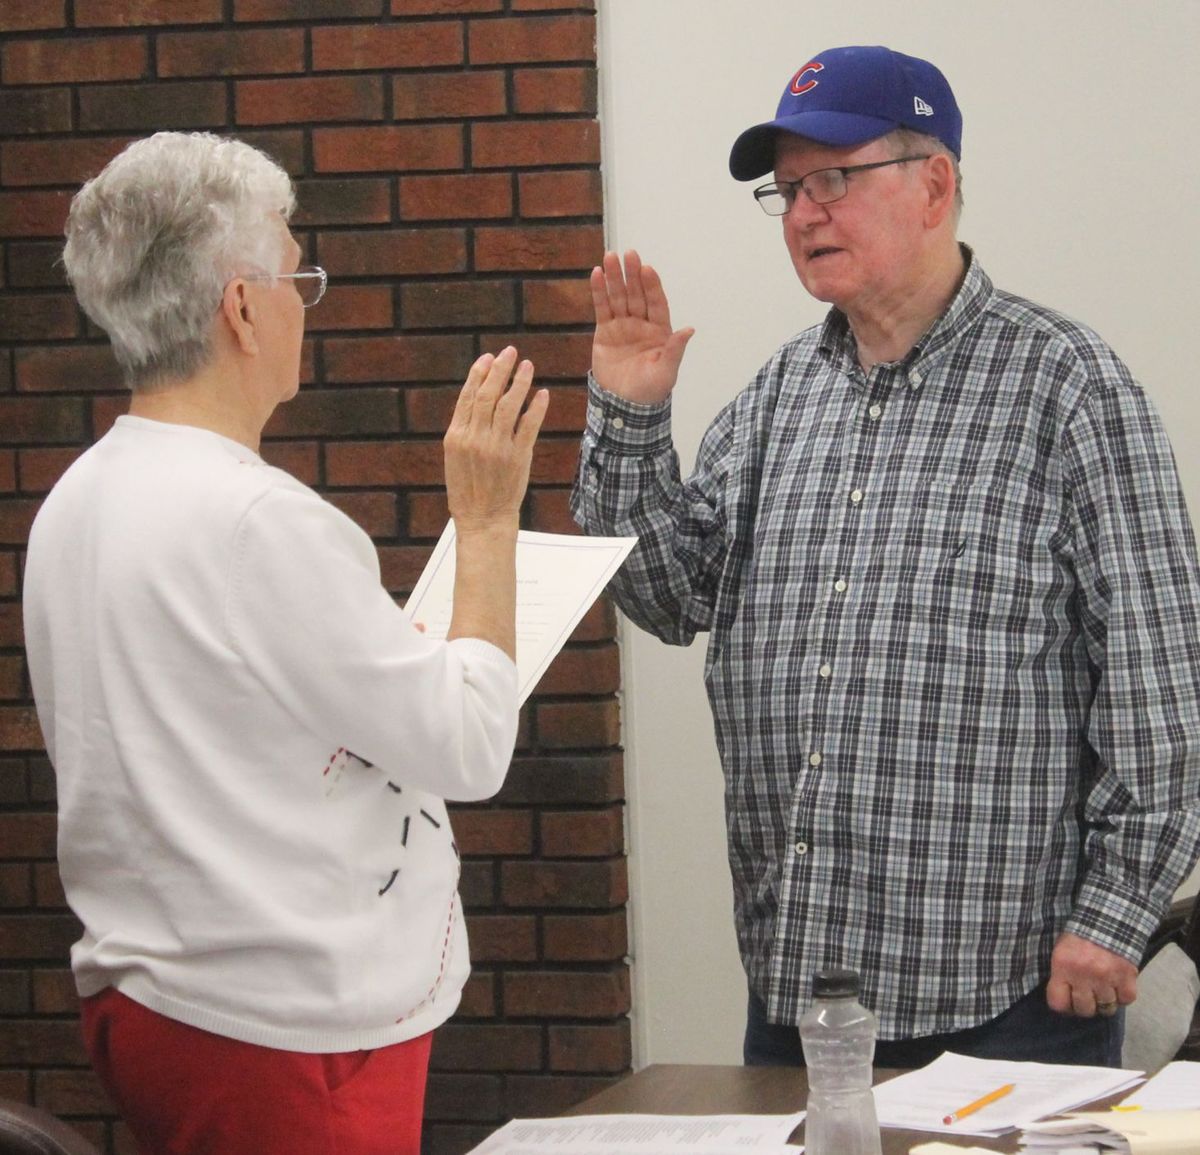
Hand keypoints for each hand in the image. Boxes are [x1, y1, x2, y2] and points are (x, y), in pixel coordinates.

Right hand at [443, 347, 547, 532]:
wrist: (482, 518)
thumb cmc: (467, 488)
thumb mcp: (454, 456)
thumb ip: (464, 428)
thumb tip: (476, 398)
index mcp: (456, 436)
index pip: (468, 396)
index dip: (479, 374)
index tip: (488, 357)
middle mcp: (476, 438)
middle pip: (488, 395)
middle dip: (500, 369)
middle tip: (509, 351)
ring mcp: (498, 447)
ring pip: (510, 405)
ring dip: (519, 382)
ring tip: (527, 365)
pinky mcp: (518, 457)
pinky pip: (529, 426)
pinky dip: (536, 408)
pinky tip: (542, 393)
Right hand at [591, 249, 693, 403]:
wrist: (624, 405)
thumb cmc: (650, 391)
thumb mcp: (666, 372)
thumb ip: (675, 349)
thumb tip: (690, 330)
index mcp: (660, 331)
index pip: (656, 303)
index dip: (652, 286)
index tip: (647, 268)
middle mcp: (642, 324)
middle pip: (636, 294)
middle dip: (632, 274)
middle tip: (628, 254)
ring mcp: (623, 325)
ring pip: (618, 297)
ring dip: (614, 277)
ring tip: (609, 257)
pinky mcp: (605, 331)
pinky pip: (602, 308)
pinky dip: (599, 292)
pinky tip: (596, 274)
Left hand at [1046, 932, 1137, 1016]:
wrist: (1108, 918)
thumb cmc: (1080, 936)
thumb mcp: (1061, 951)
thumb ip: (1061, 975)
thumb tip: (1063, 1001)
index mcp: (1062, 966)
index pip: (1058, 1003)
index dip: (1063, 1005)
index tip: (1068, 1001)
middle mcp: (1083, 975)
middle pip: (1084, 1010)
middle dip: (1085, 1005)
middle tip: (1088, 996)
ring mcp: (1107, 978)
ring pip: (1106, 1008)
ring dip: (1105, 1002)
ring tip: (1103, 989)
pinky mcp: (1127, 978)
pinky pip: (1125, 1001)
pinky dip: (1123, 996)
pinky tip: (1118, 985)